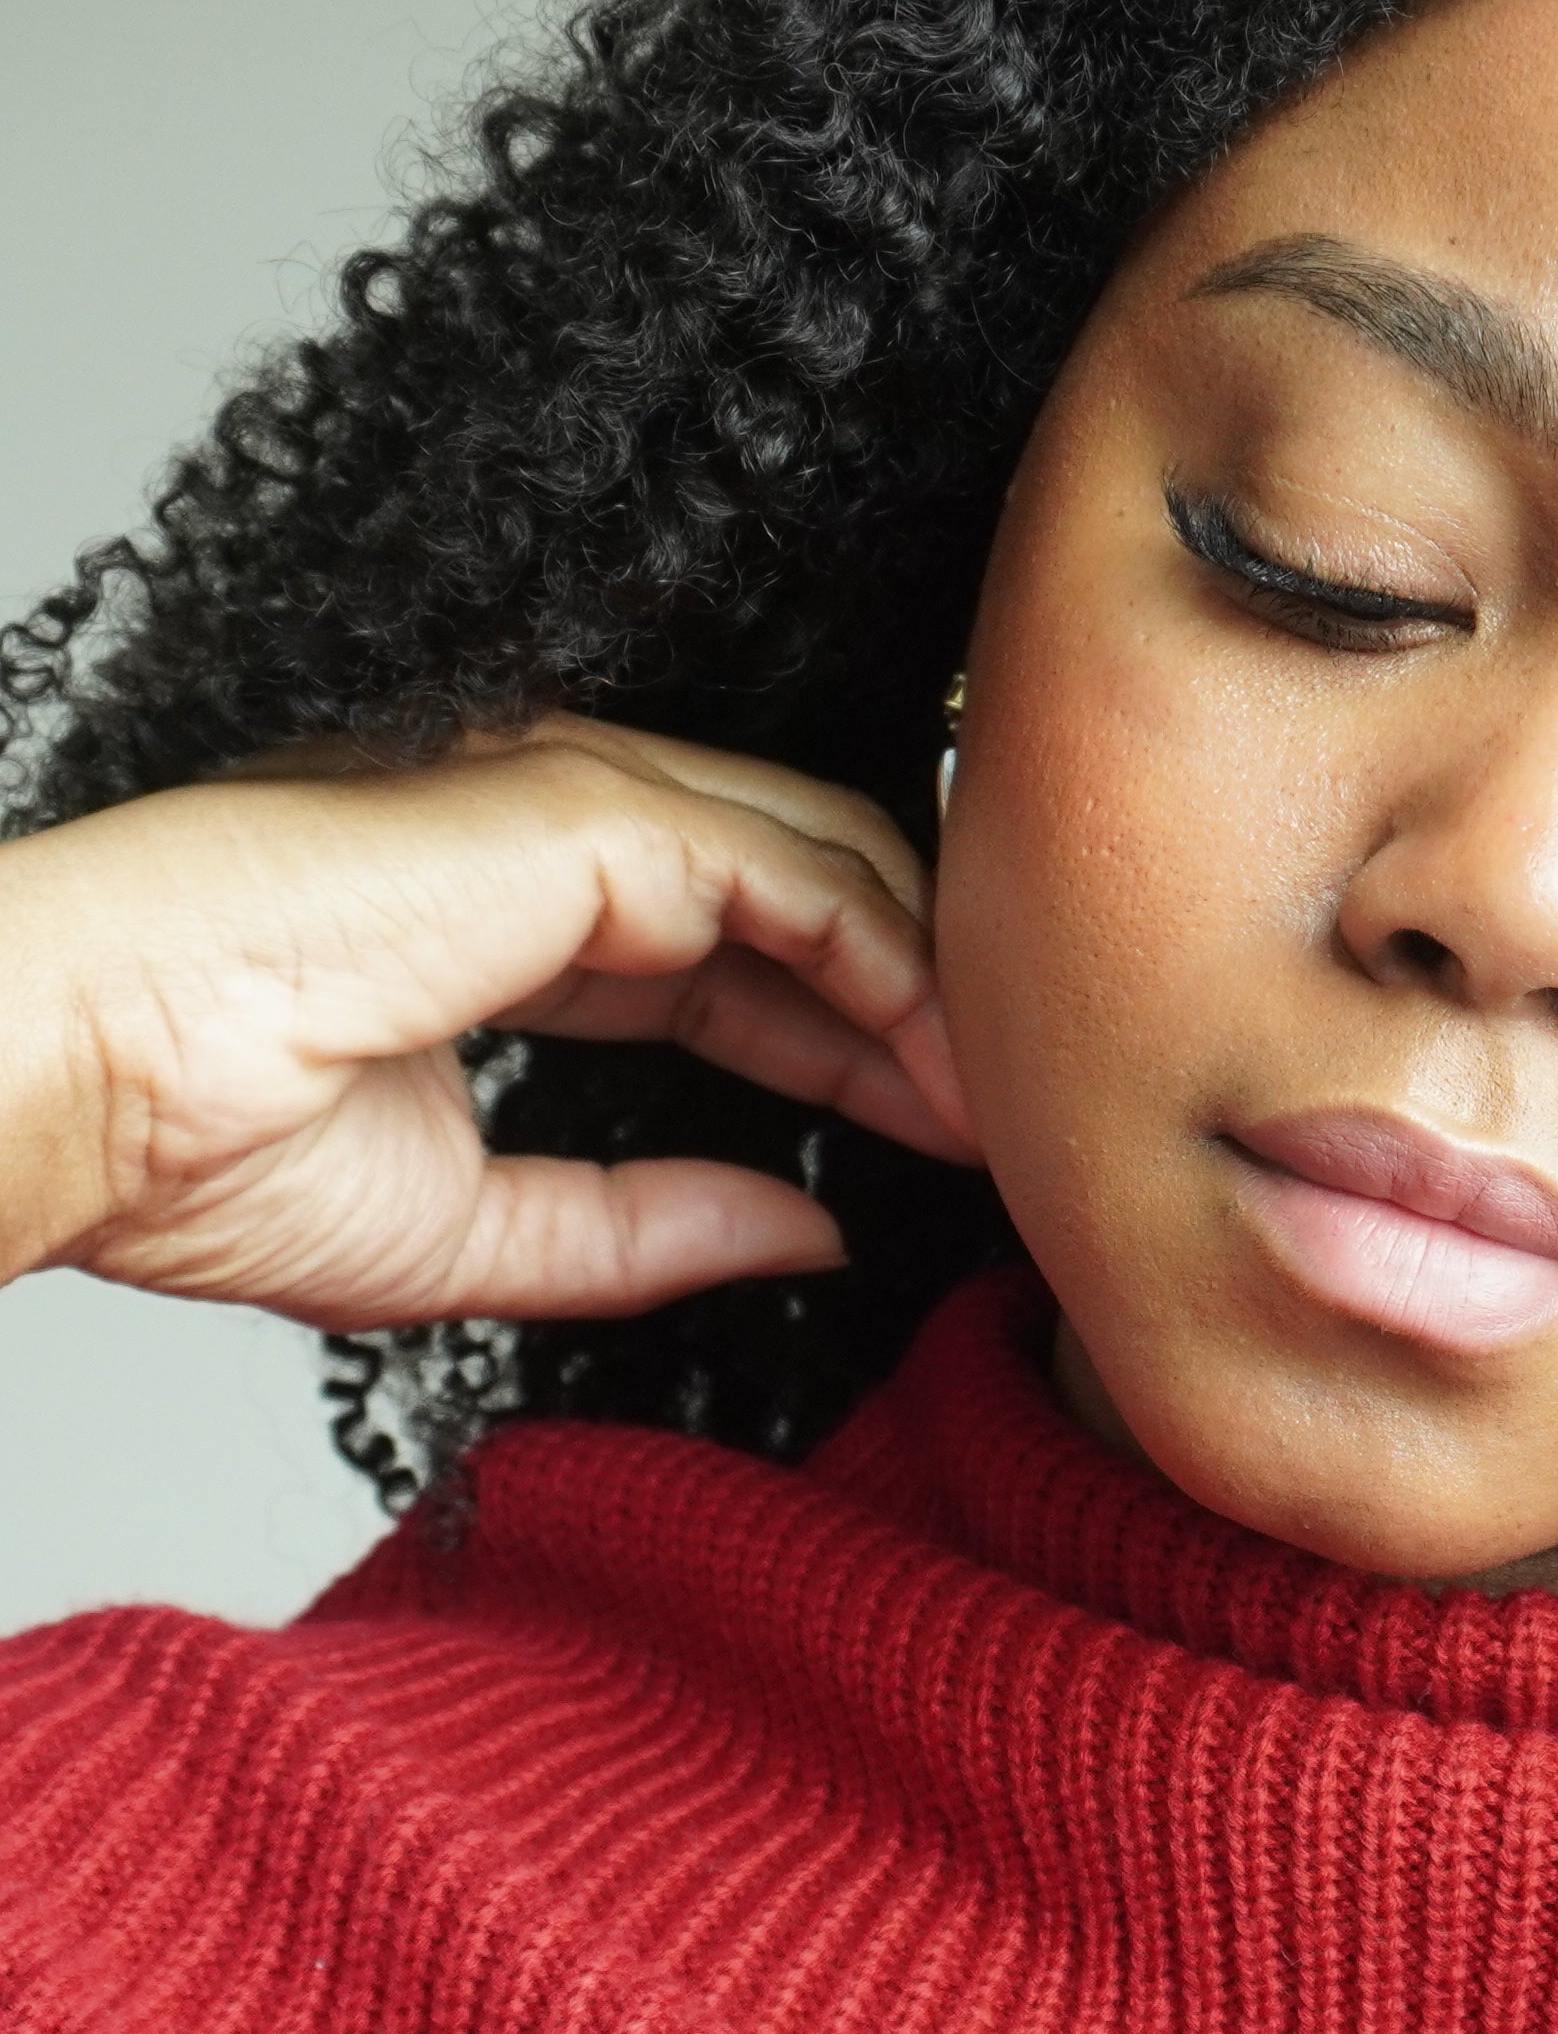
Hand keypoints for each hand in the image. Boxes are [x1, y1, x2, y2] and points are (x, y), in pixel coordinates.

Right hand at [0, 718, 981, 1329]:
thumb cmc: (198, 1145)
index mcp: (519, 910)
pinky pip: (799, 872)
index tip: (925, 1139)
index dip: (846, 1048)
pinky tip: (935, 1062)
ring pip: (826, 862)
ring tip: (988, 1111)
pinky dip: (887, 962)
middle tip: (991, 1128)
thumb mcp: (484, 1226)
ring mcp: (576, 799)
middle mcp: (560, 831)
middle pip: (805, 897)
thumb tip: (813, 1234)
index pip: (741, 959)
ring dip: (923, 986)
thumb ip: (654, 1225)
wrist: (69, 1081)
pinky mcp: (586, 806)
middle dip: (908, 1011)